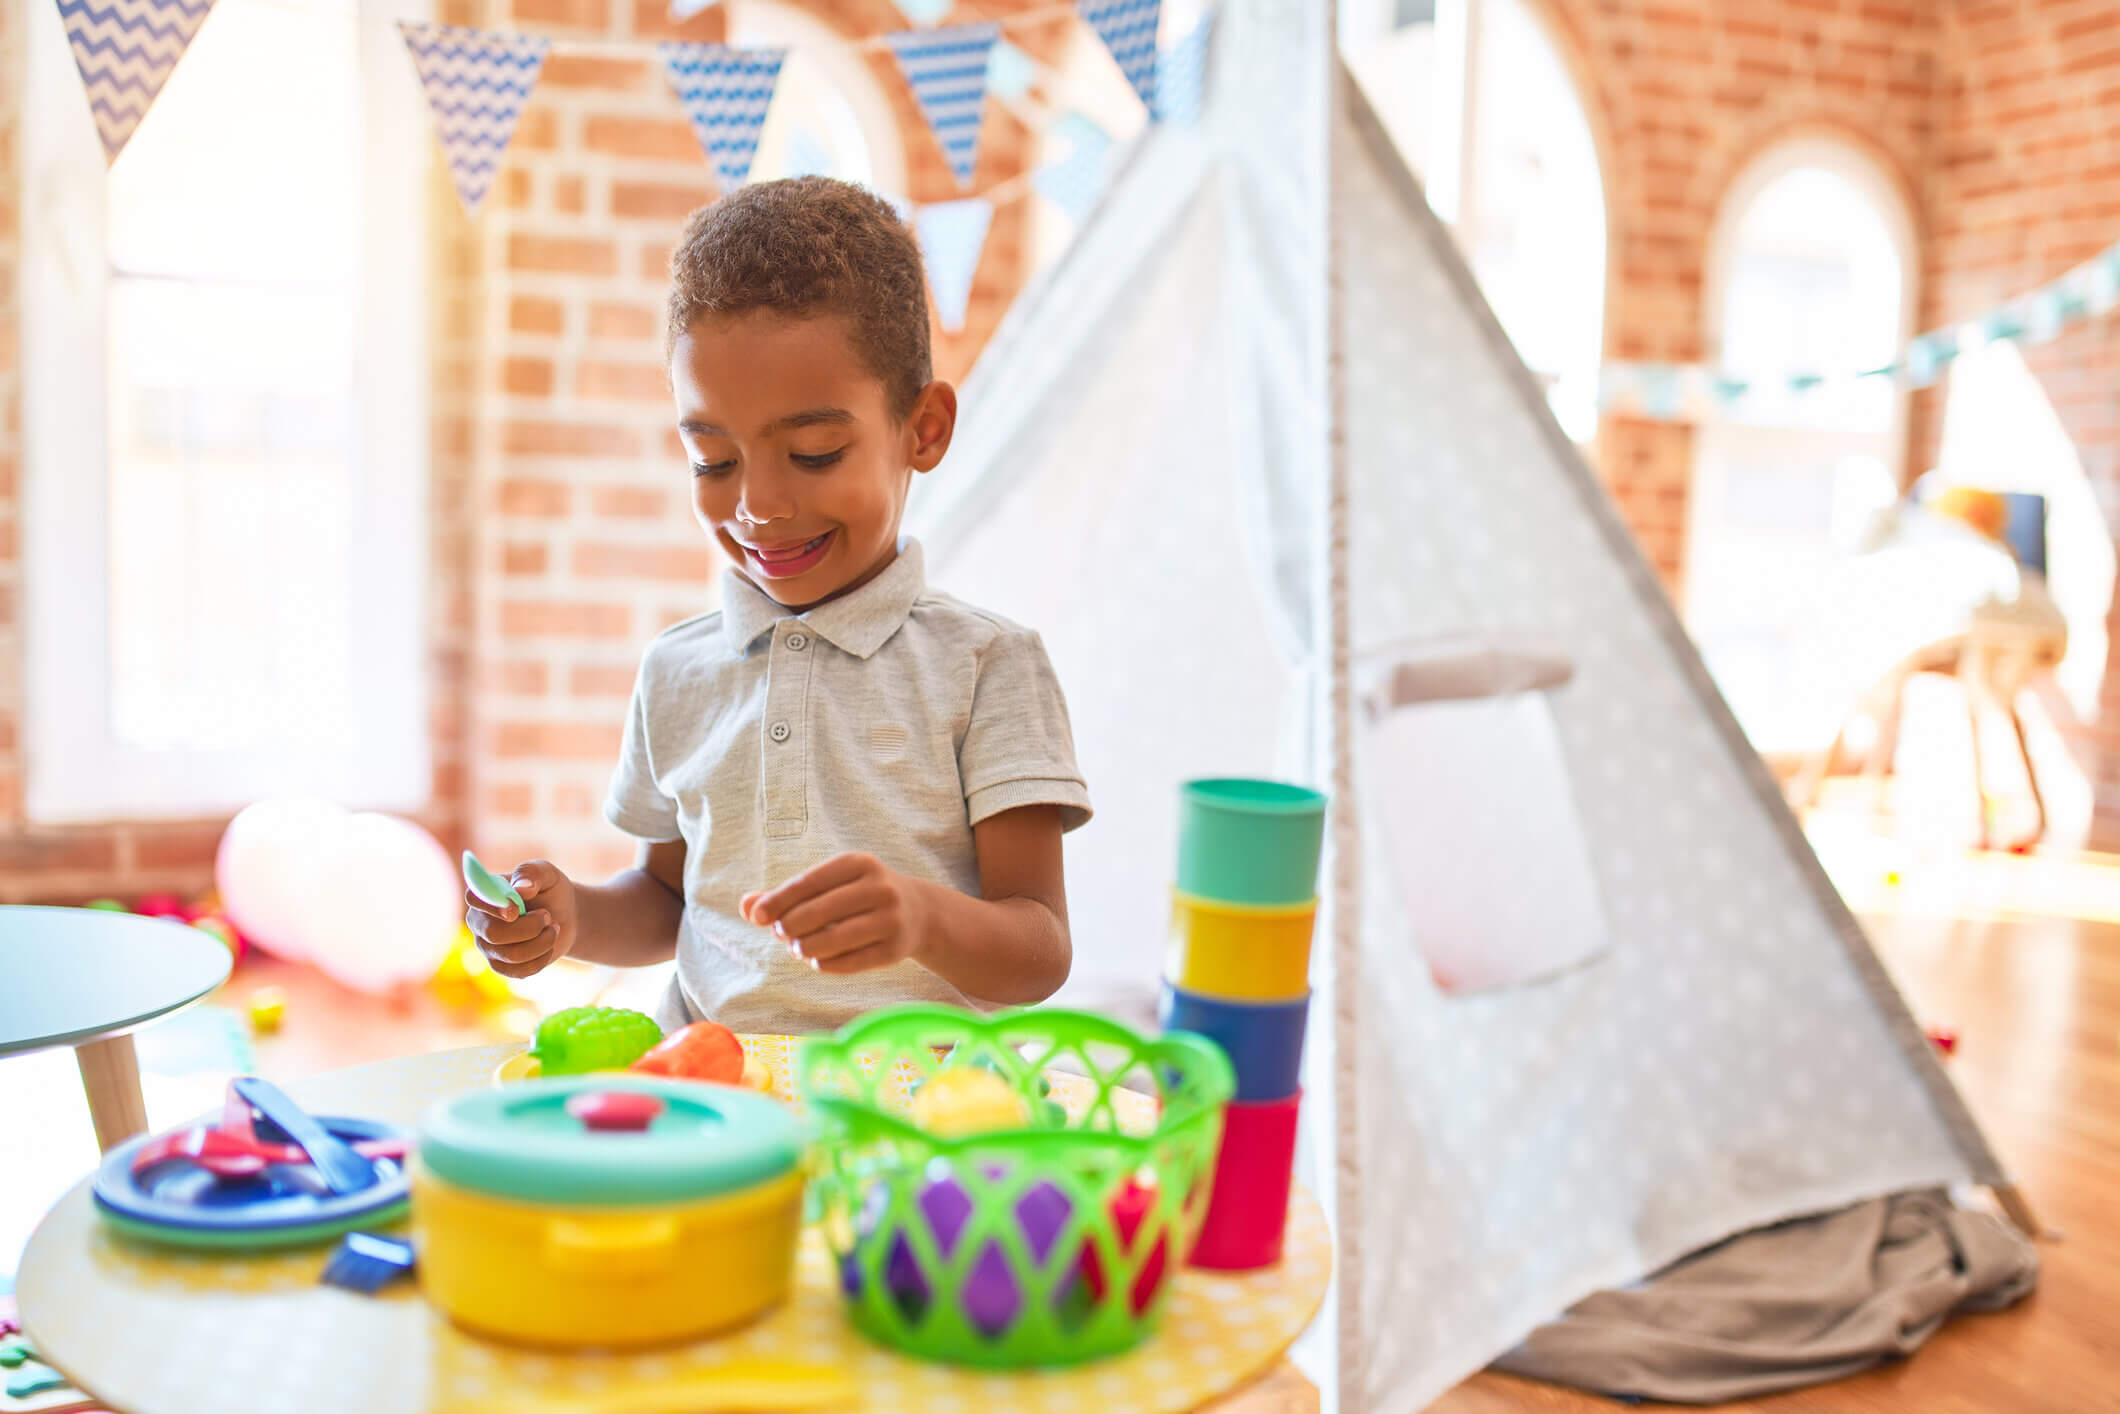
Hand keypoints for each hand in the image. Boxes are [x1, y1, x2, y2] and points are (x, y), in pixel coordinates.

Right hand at [464, 859, 578, 978]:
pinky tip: (549, 944)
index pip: (473, 898)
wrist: (565, 917)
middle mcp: (480, 921)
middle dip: (529, 927)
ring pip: (511, 955)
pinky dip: (543, 957)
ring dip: (542, 941)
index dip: (492, 906)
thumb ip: (532, 873)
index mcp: (485, 894)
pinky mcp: (502, 966)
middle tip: (547, 915)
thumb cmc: (550, 891)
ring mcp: (488, 946)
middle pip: (493, 933)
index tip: (516, 909)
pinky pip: (521, 971)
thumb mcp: (547, 874)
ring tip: (553, 927)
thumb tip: (520, 889)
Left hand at [741, 852, 927, 975]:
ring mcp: (891, 919)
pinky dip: (827, 964)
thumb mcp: (830, 885)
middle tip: (779, 934)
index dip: (779, 900)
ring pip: (834, 940)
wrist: (918, 912)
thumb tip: (745, 905)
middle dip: (790, 926)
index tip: (756, 916)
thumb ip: (787, 895)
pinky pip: (850, 962)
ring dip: (806, 948)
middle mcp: (879, 887)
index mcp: (859, 863)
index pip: (810, 882)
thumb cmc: (858, 896)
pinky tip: (818, 961)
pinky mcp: (895, 949)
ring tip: (797, 948)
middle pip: (820, 912)